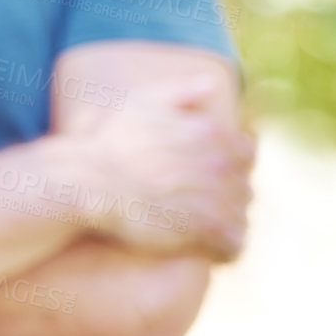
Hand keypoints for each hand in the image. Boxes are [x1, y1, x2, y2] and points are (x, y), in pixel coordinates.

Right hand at [83, 74, 254, 260]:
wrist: (88, 182)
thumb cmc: (109, 143)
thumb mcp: (141, 103)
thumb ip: (181, 91)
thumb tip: (211, 84)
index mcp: (211, 132)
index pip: (247, 153)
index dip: (232, 166)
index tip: (214, 178)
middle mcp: (220, 163)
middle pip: (244, 187)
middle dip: (229, 198)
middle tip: (206, 208)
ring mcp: (215, 197)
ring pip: (241, 217)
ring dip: (227, 225)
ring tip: (207, 232)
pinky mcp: (204, 230)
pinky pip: (233, 245)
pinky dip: (225, 250)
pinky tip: (211, 251)